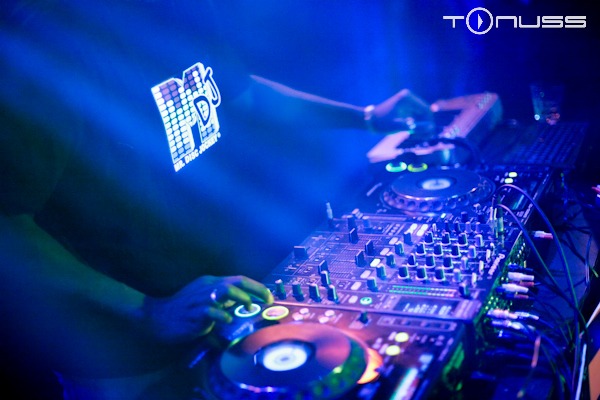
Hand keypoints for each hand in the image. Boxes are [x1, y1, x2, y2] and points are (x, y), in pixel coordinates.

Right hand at [141, 275, 273, 342]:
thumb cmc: (182, 310)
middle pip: (236, 282)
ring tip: (249, 307)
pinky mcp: (194, 313)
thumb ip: (221, 302)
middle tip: (267, 300)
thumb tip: (241, 308)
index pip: (238, 279)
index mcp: (210, 283)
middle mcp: (207, 287)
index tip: (268, 295)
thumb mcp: (203, 301)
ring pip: (226, 291)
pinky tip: (227, 320)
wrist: (156, 317)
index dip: (256, 286)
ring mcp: (201, 299)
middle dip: (256, 289)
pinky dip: (223, 315)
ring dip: (242, 298)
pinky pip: (212, 312)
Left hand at [366, 89, 433, 133]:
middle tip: (424, 138)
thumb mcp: (399, 126)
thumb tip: (431, 128)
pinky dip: (416, 126)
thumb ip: (416, 127)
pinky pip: (416, 117)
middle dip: (426, 126)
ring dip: (421, 127)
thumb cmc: (381, 123)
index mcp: (408, 98)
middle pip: (425, 113)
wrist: (368, 121)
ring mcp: (408, 103)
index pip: (426, 110)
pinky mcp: (406, 108)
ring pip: (421, 116)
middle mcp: (409, 98)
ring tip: (417, 138)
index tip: (429, 134)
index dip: (429, 123)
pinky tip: (413, 135)